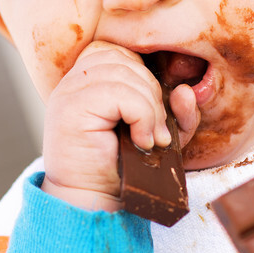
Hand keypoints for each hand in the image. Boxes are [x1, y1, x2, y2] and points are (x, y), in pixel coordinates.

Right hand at [40, 41, 199, 211]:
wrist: (92, 201)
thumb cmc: (122, 166)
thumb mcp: (158, 133)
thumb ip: (175, 112)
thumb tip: (185, 90)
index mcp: (87, 78)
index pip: (120, 51)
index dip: (144, 76)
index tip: (151, 113)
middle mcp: (73, 80)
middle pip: (125, 60)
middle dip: (152, 93)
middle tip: (157, 131)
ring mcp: (68, 92)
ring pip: (125, 76)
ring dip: (149, 108)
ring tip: (150, 139)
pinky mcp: (70, 108)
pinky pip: (120, 94)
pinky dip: (141, 116)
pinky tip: (141, 141)